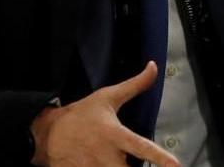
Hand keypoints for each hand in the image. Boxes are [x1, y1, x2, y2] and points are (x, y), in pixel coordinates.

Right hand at [30, 62, 179, 166]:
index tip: (176, 166)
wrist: (47, 134)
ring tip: (118, 160)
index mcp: (114, 135)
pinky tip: (101, 162)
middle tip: (143, 163)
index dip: (160, 158)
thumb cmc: (81, 115)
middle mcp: (106, 156)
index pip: (141, 148)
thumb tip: (154, 66)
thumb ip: (135, 85)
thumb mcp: (107, 96)